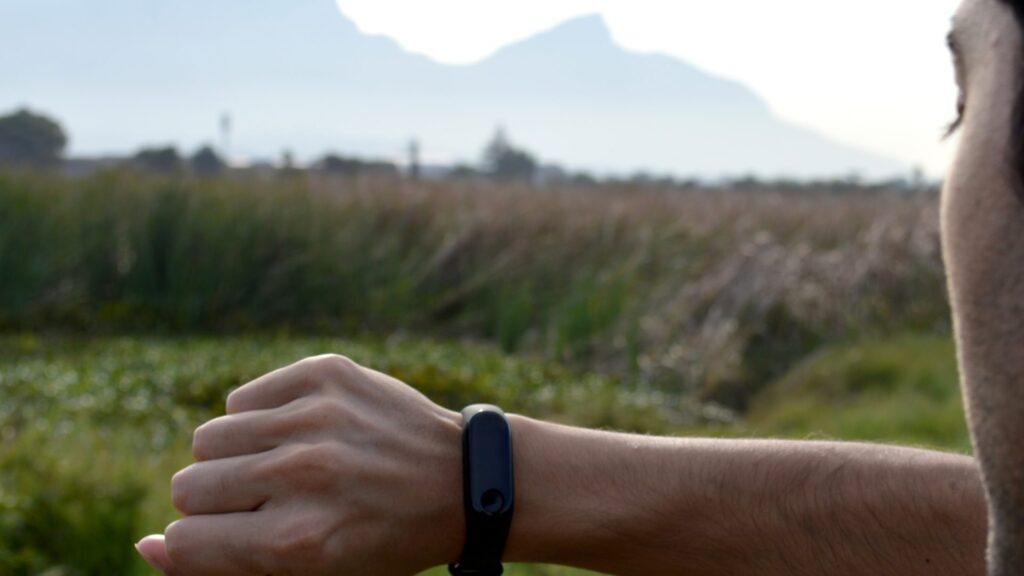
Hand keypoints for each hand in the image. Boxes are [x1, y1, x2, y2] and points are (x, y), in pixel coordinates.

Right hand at [135, 354, 464, 574]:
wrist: (461, 478)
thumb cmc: (382, 537)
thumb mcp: (312, 572)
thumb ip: (223, 567)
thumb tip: (146, 546)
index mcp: (299, 540)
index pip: (187, 540)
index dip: (198, 542)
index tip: (231, 536)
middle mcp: (303, 474)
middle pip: (189, 486)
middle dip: (215, 501)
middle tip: (267, 503)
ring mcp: (315, 416)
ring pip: (209, 438)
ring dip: (234, 457)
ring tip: (282, 466)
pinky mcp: (325, 374)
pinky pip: (242, 398)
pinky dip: (260, 419)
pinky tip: (300, 433)